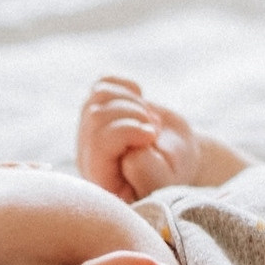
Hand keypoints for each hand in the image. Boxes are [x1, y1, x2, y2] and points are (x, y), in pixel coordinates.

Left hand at [76, 77, 203, 201]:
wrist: (177, 158)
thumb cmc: (171, 174)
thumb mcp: (165, 182)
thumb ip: (146, 173)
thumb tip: (127, 151)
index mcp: (100, 178)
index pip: (99, 143)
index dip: (129, 131)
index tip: (153, 136)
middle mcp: (87, 154)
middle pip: (97, 115)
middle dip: (134, 115)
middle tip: (154, 131)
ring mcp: (90, 129)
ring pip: (100, 95)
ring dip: (133, 102)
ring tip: (149, 120)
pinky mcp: (100, 109)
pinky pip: (103, 82)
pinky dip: (127, 86)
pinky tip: (141, 102)